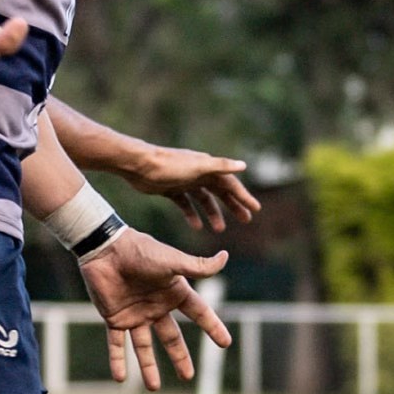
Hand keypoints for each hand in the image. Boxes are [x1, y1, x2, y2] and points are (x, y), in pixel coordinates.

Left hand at [78, 229, 230, 390]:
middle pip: (171, 337)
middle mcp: (156, 306)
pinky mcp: (114, 318)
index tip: (225, 343)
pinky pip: (117, 344)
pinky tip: (121, 379)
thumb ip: (197, 266)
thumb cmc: (140, 251)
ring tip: (153, 388)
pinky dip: (118, 360)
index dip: (212, 327)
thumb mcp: (172, 260)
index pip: (199, 313)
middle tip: (189, 377)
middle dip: (179, 358)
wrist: (105, 249)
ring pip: (144, 347)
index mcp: (173, 292)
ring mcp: (135, 314)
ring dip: (148, 367)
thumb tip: (225, 258)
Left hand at [119, 142, 259, 231]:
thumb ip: (220, 166)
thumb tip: (244, 165)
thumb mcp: (197, 167)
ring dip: (213, 213)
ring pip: (204, 199)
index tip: (255, 210)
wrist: (138, 165)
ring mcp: (184, 181)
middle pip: (220, 192)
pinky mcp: (171, 189)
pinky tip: (196, 227)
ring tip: (219, 229)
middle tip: (246, 220)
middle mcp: (198, 173)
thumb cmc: (168, 165)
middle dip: (233, 205)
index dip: (243, 197)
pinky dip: (191, 214)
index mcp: (207, 168)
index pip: (231, 184)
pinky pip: (185, 204)